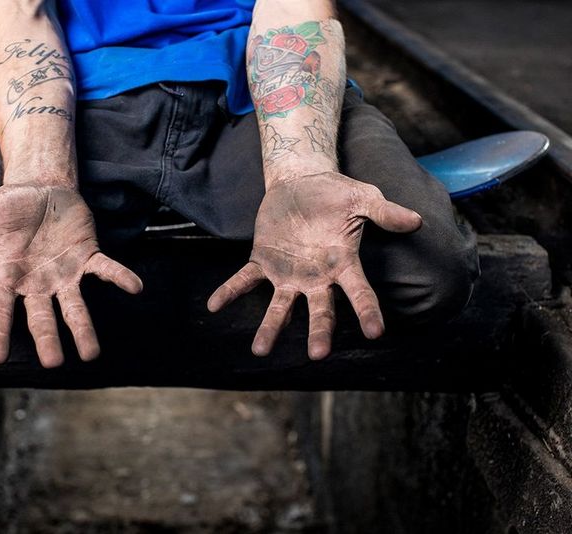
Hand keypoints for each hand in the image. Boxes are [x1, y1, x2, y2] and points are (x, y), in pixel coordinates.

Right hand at [0, 184, 142, 365]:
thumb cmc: (5, 209)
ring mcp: (64, 274)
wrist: (38, 187)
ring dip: (84, 328)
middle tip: (53, 363)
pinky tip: (135, 287)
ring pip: (75, 306)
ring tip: (92, 354)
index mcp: (7, 278)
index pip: (1, 310)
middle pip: (42, 317)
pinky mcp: (87, 256)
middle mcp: (37, 284)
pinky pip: (106, 269)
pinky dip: (120, 278)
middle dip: (48, 339)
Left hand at [208, 172, 421, 358]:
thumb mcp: (364, 197)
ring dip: (271, 327)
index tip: (375, 332)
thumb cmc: (336, 193)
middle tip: (317, 354)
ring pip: (280, 306)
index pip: (360, 292)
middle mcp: (316, 277)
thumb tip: (416, 220)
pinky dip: (229, 292)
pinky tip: (214, 305)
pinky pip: (244, 280)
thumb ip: (385, 212)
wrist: (302, 181)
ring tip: (260, 349)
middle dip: (319, 331)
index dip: (367, 311)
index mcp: (343, 263)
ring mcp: (288, 273)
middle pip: (320, 309)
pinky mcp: (262, 261)